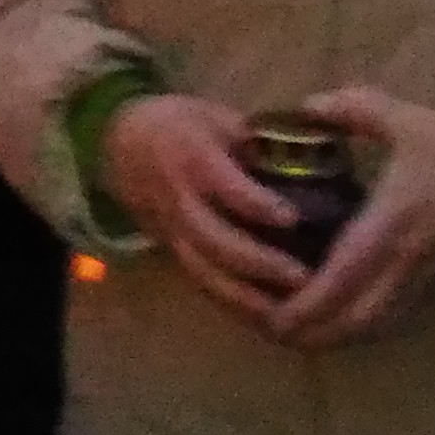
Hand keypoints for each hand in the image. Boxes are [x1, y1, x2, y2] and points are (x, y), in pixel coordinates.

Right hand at [100, 94, 318, 339]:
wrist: (122, 143)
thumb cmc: (182, 125)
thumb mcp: (218, 117)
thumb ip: (258, 142)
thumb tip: (311, 159)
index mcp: (191, 158)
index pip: (225, 186)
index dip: (257, 204)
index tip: (294, 217)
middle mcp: (179, 200)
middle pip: (214, 239)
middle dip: (258, 262)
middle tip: (302, 277)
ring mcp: (172, 231)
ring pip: (204, 271)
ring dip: (244, 296)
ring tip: (287, 311)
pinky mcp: (172, 253)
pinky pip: (200, 283)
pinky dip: (231, 304)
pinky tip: (264, 317)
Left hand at [264, 86, 434, 347]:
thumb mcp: (405, 121)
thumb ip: (353, 109)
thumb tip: (306, 106)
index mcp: (390, 225)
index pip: (340, 279)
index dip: (303, 305)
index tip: (268, 313)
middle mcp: (403, 267)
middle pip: (349, 322)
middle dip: (306, 333)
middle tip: (267, 325)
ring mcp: (422, 287)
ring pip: (369, 332)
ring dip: (329, 338)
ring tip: (291, 329)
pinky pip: (389, 326)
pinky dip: (355, 332)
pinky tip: (332, 321)